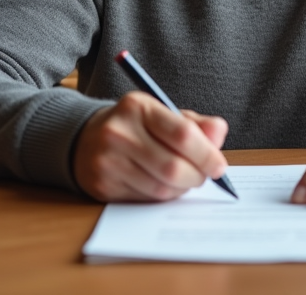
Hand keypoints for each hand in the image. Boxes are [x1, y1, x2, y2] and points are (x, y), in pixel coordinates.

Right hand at [72, 91, 229, 201]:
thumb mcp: (163, 114)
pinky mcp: (102, 185)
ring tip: (183, 179)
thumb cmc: (135, 126)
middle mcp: (119, 132)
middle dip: (196, 176)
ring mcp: (108, 160)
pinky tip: (163, 185)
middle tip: (204, 176)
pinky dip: (163, 196)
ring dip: (181, 188)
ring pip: (160, 187)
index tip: (219, 165)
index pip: (182, 133)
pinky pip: (145, 199)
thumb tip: (219, 133)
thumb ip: (195, 124)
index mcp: (138, 107)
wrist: (85, 139)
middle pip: (173, 166)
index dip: (206, 154)